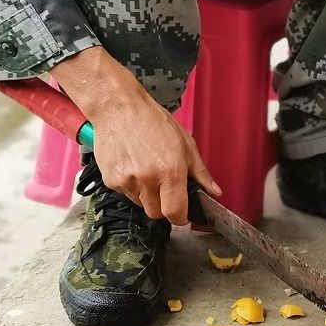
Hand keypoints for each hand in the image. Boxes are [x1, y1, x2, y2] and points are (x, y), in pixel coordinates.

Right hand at [51, 46, 220, 224]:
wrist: (119, 108)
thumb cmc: (153, 121)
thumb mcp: (185, 143)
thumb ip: (201, 172)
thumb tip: (215, 192)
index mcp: (170, 172)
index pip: (175, 213)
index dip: (181, 217)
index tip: (182, 213)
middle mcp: (148, 180)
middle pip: (157, 213)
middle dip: (164, 205)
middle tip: (165, 186)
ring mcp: (127, 181)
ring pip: (141, 204)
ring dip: (147, 196)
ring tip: (147, 170)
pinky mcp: (111, 180)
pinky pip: (126, 194)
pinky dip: (132, 187)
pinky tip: (133, 166)